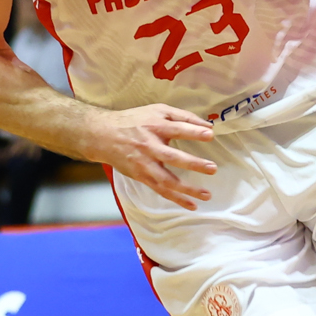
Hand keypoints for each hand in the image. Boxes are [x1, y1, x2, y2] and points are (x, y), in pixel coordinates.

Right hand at [85, 103, 216, 209]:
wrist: (103, 135)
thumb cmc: (135, 121)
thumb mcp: (158, 110)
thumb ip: (182, 116)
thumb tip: (208, 125)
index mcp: (155, 126)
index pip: (177, 128)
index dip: (193, 132)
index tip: (210, 135)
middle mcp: (150, 146)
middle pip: (172, 157)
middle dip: (193, 163)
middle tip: (212, 168)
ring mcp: (145, 164)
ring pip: (166, 180)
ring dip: (187, 189)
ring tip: (206, 194)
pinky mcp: (141, 176)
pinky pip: (160, 190)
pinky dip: (176, 198)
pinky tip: (191, 204)